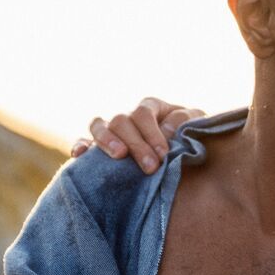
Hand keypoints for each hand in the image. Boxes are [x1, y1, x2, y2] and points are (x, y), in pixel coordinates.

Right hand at [69, 97, 205, 173]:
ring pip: (98, 125)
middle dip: (136, 145)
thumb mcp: (195, 123)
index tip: (163, 154)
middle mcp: (128, 116)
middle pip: (121, 121)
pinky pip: (84, 141)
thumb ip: (184, 120)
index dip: (152, 133)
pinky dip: (80, 145)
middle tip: (150, 167)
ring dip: (107, 140)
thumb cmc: (190, 138)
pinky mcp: (99, 148)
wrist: (187, 159)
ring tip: (119, 156)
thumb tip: (164, 131)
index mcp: (150, 107)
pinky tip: (79, 155)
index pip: (144, 113)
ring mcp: (112, 131)